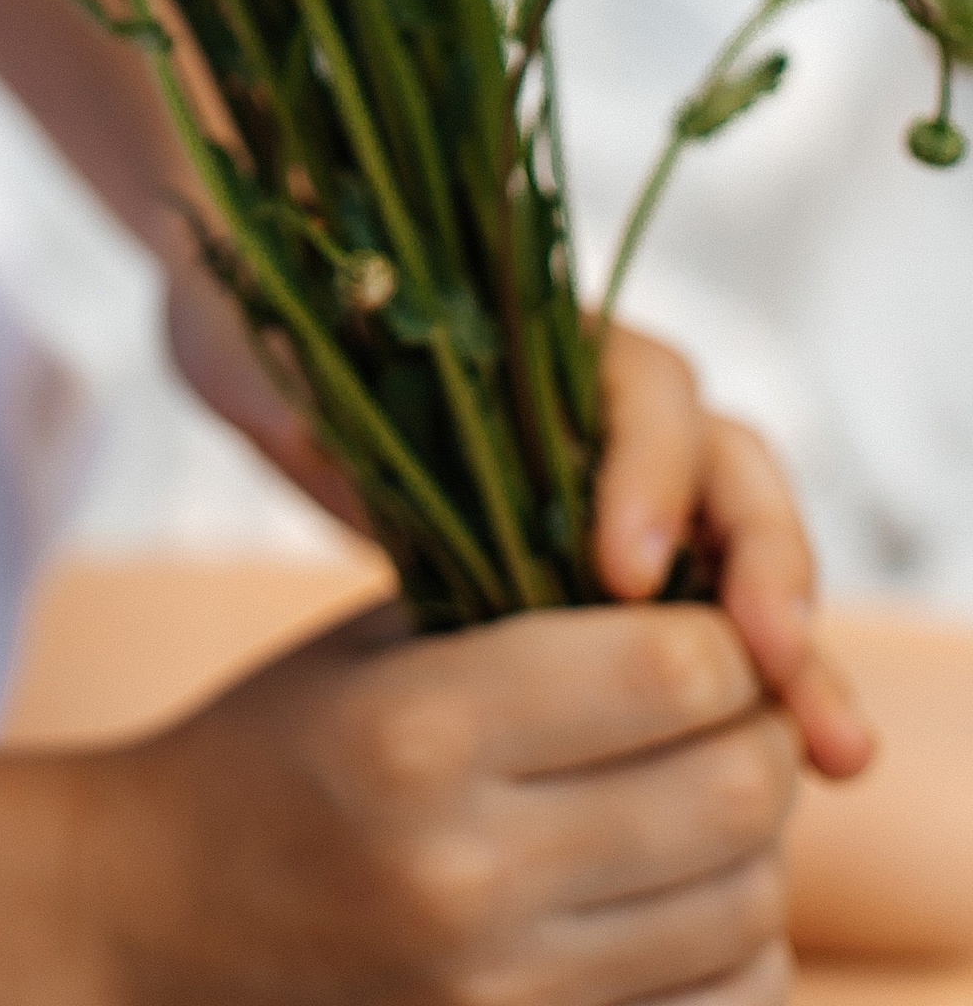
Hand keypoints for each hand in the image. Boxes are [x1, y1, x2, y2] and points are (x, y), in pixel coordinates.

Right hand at [98, 593, 801, 1005]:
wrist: (150, 916)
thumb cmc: (272, 751)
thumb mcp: (372, 647)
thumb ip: (522, 614)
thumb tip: (705, 595)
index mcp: (417, 731)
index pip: (667, 669)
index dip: (721, 638)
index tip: (708, 625)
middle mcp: (464, 872)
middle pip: (728, 794)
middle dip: (760, 734)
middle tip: (742, 707)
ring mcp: (495, 993)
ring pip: (743, 913)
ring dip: (757, 847)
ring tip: (711, 796)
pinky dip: (732, 948)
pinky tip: (689, 896)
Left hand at [165, 270, 876, 786]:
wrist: (259, 342)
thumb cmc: (265, 322)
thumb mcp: (263, 340)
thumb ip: (286, 368)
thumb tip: (302, 426)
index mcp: (537, 333)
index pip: (642, 386)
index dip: (647, 471)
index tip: (621, 565)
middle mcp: (602, 400)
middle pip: (731, 467)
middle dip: (768, 567)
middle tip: (773, 664)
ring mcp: (622, 481)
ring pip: (744, 550)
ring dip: (793, 648)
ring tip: (830, 753)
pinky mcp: (612, 567)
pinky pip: (710, 618)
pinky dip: (756, 690)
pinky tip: (798, 766)